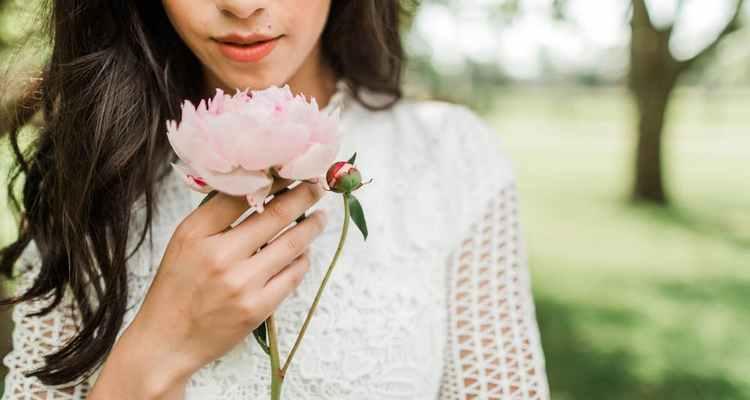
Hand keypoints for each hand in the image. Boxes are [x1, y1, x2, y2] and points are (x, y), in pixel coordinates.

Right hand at [93, 179, 327, 398]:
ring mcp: (241, 283)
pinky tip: (305, 252)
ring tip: (320, 216)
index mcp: (197, 233)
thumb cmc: (177, 288)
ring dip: (311, 226)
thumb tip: (258, 188)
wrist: (167, 342)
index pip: (242, 194)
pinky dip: (303, 259)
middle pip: (275, 215)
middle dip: (303, 196)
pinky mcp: (258, 308)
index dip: (273, 180)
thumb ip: (216, 216)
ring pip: (291, 244)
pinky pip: (293, 275)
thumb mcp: (185, 242)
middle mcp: (220, 255)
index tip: (290, 170)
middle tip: (317, 187)